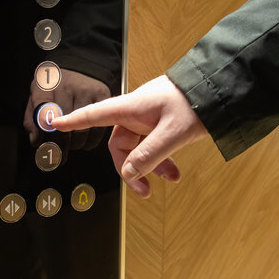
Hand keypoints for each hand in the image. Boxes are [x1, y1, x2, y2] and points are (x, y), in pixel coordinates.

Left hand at [23, 69, 110, 150]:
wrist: (77, 63)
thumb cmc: (54, 83)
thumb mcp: (36, 95)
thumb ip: (32, 118)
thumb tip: (35, 140)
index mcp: (46, 87)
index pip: (43, 114)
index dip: (44, 134)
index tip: (44, 146)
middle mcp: (67, 87)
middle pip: (65, 127)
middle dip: (61, 147)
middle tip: (58, 156)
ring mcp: (86, 91)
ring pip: (83, 129)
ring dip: (76, 145)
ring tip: (71, 146)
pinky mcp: (102, 95)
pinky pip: (98, 126)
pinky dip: (90, 140)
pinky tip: (84, 141)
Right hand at [52, 75, 207, 197]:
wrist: (221, 87)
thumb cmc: (196, 101)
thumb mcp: (173, 133)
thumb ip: (149, 155)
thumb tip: (129, 175)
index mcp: (131, 108)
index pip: (95, 115)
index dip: (74, 120)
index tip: (56, 122)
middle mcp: (137, 113)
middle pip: (120, 144)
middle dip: (131, 168)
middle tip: (143, 190)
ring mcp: (150, 117)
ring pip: (139, 148)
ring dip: (151, 166)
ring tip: (169, 180)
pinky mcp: (163, 122)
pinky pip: (154, 144)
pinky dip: (162, 159)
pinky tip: (174, 171)